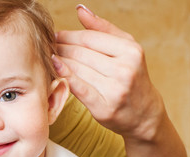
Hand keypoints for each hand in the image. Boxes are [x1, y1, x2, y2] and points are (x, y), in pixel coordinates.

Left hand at [54, 5, 186, 156]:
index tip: (54, 35)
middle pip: (80, 53)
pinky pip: (78, 87)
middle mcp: (125, 69)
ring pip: (76, 68)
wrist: (143, 114)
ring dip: (58, 61)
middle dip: (60, 48)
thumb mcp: (125, 49)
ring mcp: (115, 89)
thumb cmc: (131, 77)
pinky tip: (54, 67)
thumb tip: (80, 9)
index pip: (89, 38)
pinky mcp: (104, 106)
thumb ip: (103, 28)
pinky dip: (64, 75)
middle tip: (46, 47)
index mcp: (130, 51)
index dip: (67, 35)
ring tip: (47, 57)